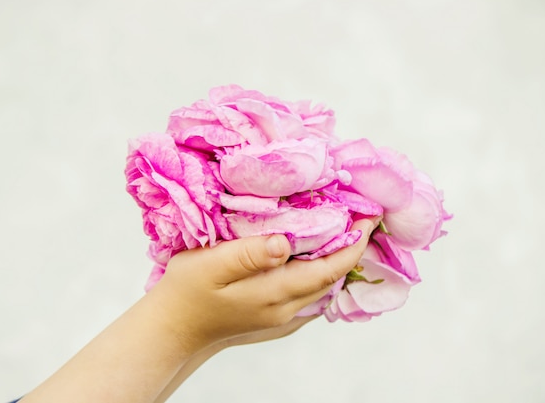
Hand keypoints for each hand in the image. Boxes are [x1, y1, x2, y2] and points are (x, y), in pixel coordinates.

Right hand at [148, 218, 377, 354]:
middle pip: (331, 278)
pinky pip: (310, 292)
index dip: (352, 245)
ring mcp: (281, 315)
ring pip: (323, 286)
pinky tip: (319, 254)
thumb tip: (285, 243)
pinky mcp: (275, 316)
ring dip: (338, 259)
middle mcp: (285, 308)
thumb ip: (247, 255)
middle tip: (363, 216)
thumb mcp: (208, 266)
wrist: (175, 327)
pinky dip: (322, 271)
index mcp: (273, 292)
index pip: (327, 269)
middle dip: (352, 249)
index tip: (369, 219)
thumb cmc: (186, 292)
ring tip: (347, 229)